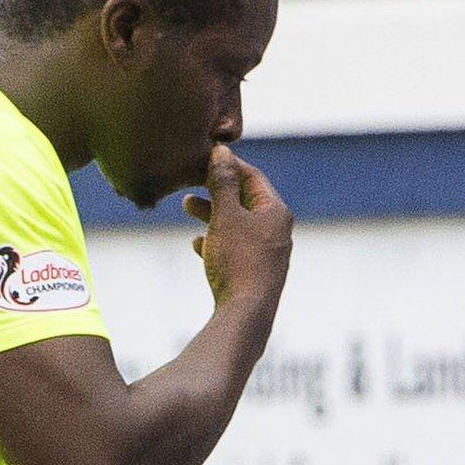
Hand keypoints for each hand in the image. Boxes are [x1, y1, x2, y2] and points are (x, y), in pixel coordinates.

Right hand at [183, 145, 292, 306]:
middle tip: (191, 181)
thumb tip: (222, 151)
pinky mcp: (256, 271)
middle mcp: (277, 230)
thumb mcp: (226, 215)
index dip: (228, 165)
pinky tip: (197, 245)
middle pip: (245, 199)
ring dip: (213, 214)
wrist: (246, 313)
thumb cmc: (238, 260)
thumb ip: (222, 182)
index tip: (204, 159)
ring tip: (187, 207)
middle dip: (216, 190)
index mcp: (275, 212)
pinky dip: (217, 240)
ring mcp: (268, 252)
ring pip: (238, 224)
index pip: (253, 177)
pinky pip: (236, 247)